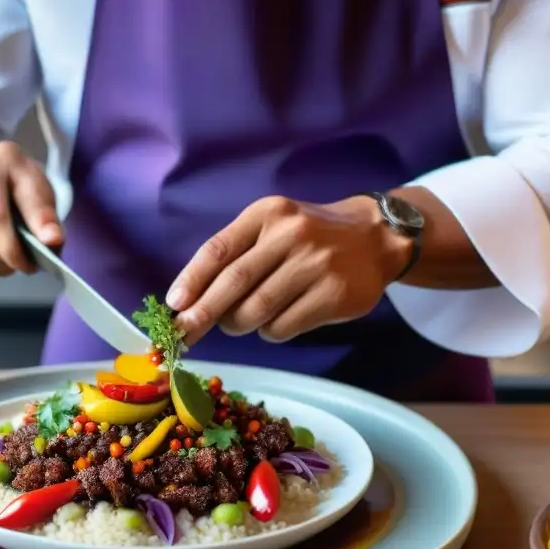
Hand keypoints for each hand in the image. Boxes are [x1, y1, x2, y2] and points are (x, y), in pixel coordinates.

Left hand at [167, 195, 410, 343]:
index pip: (219, 249)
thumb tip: (190, 300)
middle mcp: (291, 235)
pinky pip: (283, 327)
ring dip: (238, 325)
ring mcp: (315, 265)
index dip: (192, 279)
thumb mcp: (273, 227)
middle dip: (203, 313)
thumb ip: (236, 254)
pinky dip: (270, 332)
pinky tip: (277, 320)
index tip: (174, 305)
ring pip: (257, 310)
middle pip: (234, 282)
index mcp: (267, 214)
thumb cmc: (309, 237)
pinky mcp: (334, 295)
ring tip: (239, 322)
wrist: (375, 238)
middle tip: (184, 334)